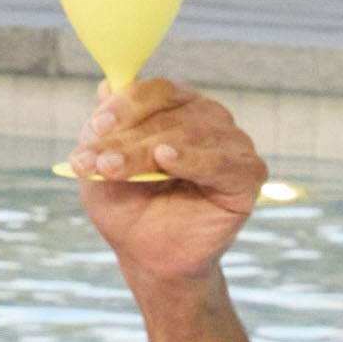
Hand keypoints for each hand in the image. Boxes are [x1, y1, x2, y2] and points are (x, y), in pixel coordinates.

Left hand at [75, 78, 267, 301]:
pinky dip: (193, 159)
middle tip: (95, 160)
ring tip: (112, 169)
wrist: (149, 256)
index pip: (156, 91)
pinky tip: (166, 159)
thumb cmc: (128, 205)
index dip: (126, 103)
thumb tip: (106, 85)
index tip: (97, 124)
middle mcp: (208, 117)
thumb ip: (103, 128)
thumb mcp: (101, 165)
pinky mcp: (248, 174)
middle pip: (169, 115)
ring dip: (144, 152)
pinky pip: (222, 162)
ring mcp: (232, 143)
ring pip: (189, 135)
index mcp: (176, 106)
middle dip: (126, 138)